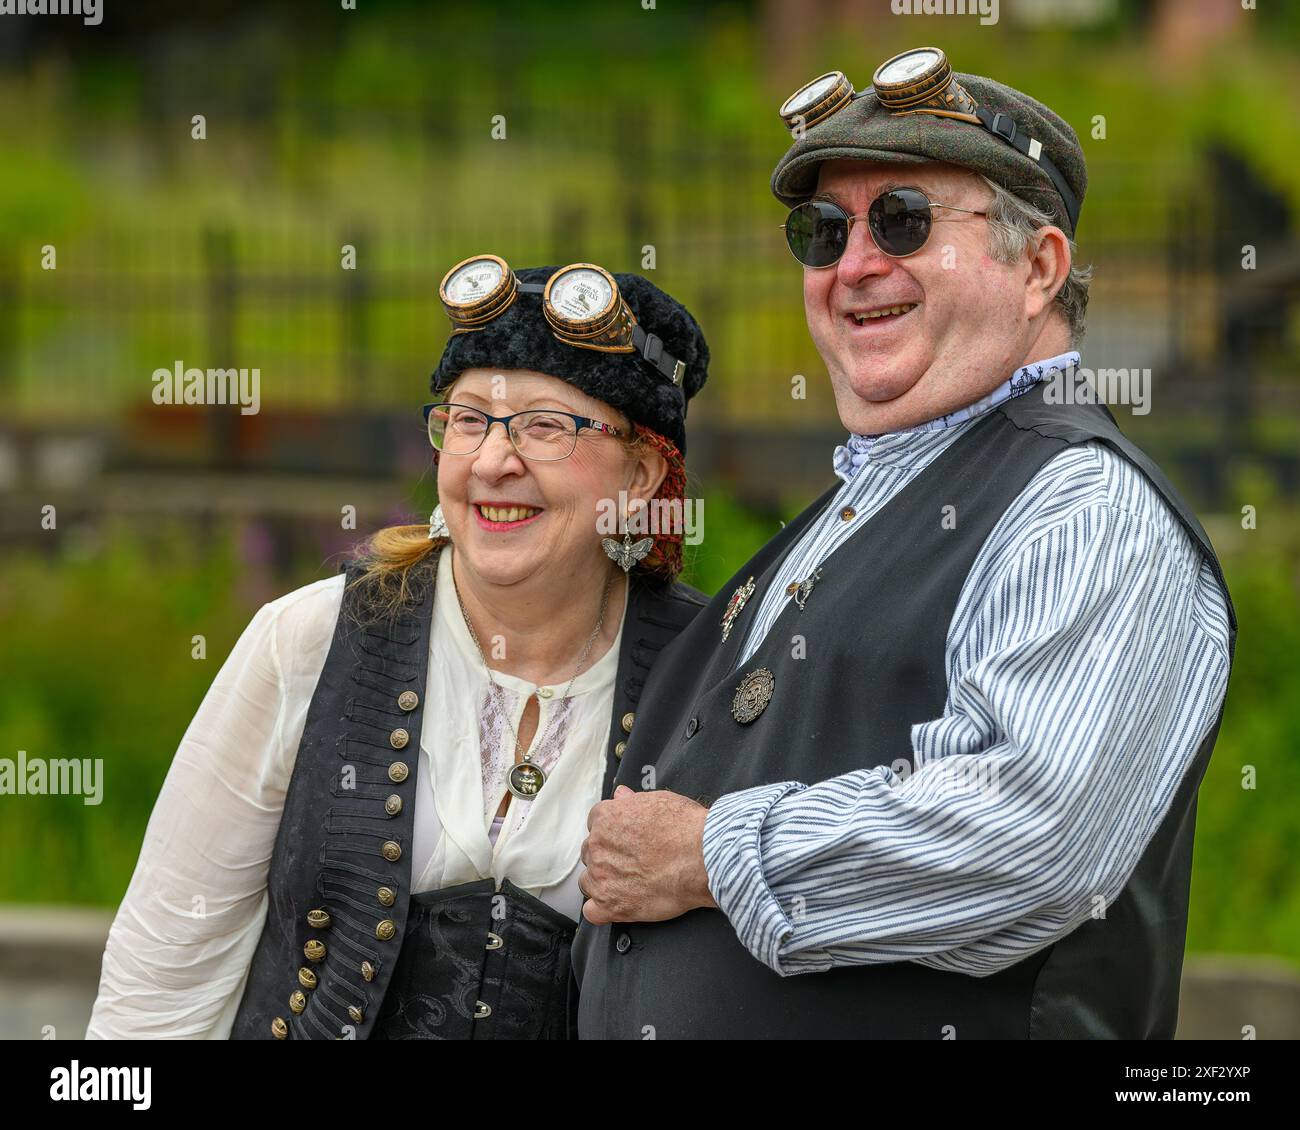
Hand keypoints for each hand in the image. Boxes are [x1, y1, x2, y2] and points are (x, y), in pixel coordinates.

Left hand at [578, 785, 717, 925]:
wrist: (703, 858)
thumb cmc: (686, 829)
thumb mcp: (660, 801)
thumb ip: (633, 801)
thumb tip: (622, 795)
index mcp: (607, 818)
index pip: (596, 824)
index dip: (612, 834)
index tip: (625, 841)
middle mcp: (598, 846)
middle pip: (591, 853)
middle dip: (607, 857)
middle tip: (631, 862)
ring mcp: (602, 876)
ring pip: (588, 881)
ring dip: (603, 883)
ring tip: (628, 885)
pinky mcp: (611, 904)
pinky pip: (592, 912)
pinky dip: (602, 911)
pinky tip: (617, 906)